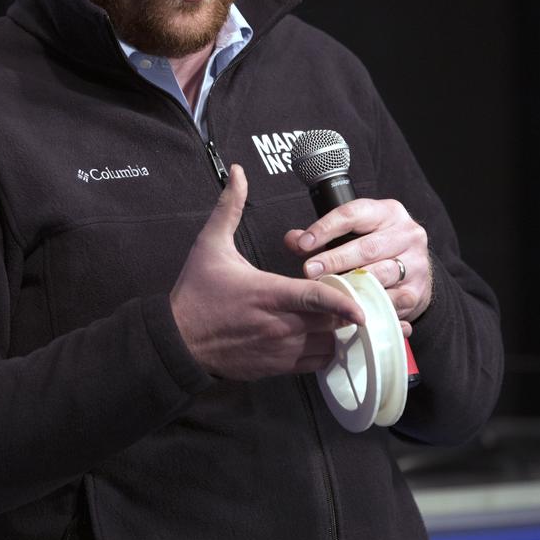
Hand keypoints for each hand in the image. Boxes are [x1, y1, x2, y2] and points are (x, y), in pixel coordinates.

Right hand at [170, 165, 364, 380]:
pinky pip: (315, 365)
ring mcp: (279, 350)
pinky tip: (324, 336)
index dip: (344, 301)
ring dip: (338, 332)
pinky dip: (326, 352)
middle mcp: (279, 324)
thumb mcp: (210, 245)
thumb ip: (230, 207)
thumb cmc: (195, 293)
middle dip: (346, 311)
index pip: (317, 298)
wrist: (177, 341)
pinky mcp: (276, 367)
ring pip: (327, 346)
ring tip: (343, 316)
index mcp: (268, 293)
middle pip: (331, 323)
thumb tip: (237, 172)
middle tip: (357, 296)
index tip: (362, 303)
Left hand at [284, 198, 433, 333]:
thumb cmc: (374, 248)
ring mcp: (416, 263)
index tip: (304, 243)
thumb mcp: (350, 234)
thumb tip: (293, 240)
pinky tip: (349, 308)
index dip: (326, 228)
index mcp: (387, 212)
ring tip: (327, 290)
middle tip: (309, 270)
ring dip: (350, 284)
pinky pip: (390, 300)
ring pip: (380, 274)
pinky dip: (369, 305)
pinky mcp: (417, 291)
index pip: (353, 214)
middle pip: (367, 247)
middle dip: (334, 260)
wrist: (413, 271)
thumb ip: (320, 237)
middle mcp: (407, 233)